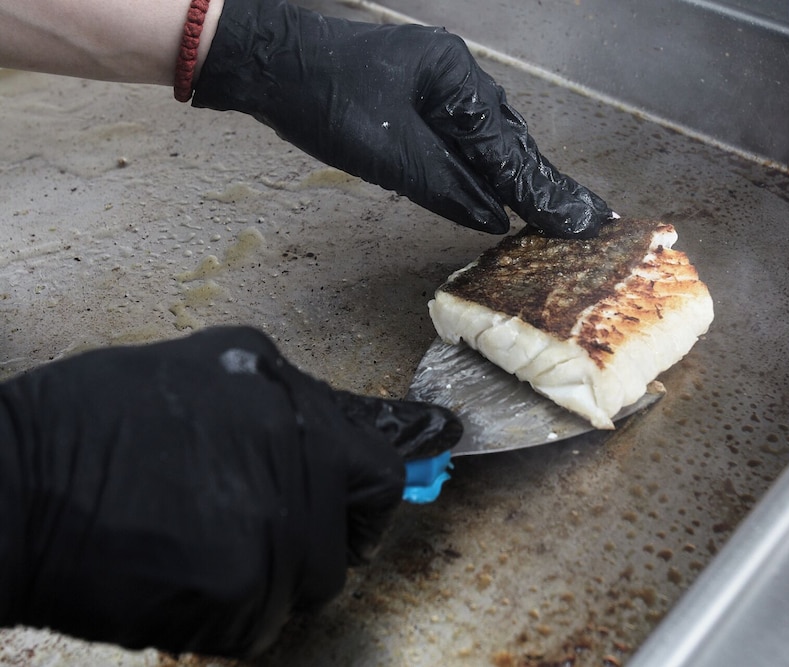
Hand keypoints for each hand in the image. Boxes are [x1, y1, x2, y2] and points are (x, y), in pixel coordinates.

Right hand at [0, 326, 460, 657]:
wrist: (12, 482)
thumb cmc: (91, 422)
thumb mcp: (204, 368)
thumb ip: (284, 398)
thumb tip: (334, 424)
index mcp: (295, 406)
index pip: (379, 471)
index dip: (366, 496)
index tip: (367, 509)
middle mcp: (299, 462)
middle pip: (346, 538)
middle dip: (314, 541)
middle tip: (262, 536)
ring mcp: (275, 529)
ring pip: (306, 585)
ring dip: (270, 580)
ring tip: (206, 549)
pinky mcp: (240, 591)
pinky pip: (261, 622)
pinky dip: (231, 613)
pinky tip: (181, 575)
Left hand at [191, 0, 612, 237]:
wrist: (266, 63)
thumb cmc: (323, 97)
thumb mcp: (391, 152)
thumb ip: (448, 187)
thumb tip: (494, 217)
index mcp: (457, 77)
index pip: (507, 148)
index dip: (542, 191)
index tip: (580, 221)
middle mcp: (455, 77)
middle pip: (506, 140)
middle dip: (539, 183)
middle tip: (581, 220)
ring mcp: (435, 85)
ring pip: (485, 140)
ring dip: (512, 177)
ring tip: (551, 211)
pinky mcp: (414, 100)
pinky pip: (459, 139)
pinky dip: (478, 167)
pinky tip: (494, 190)